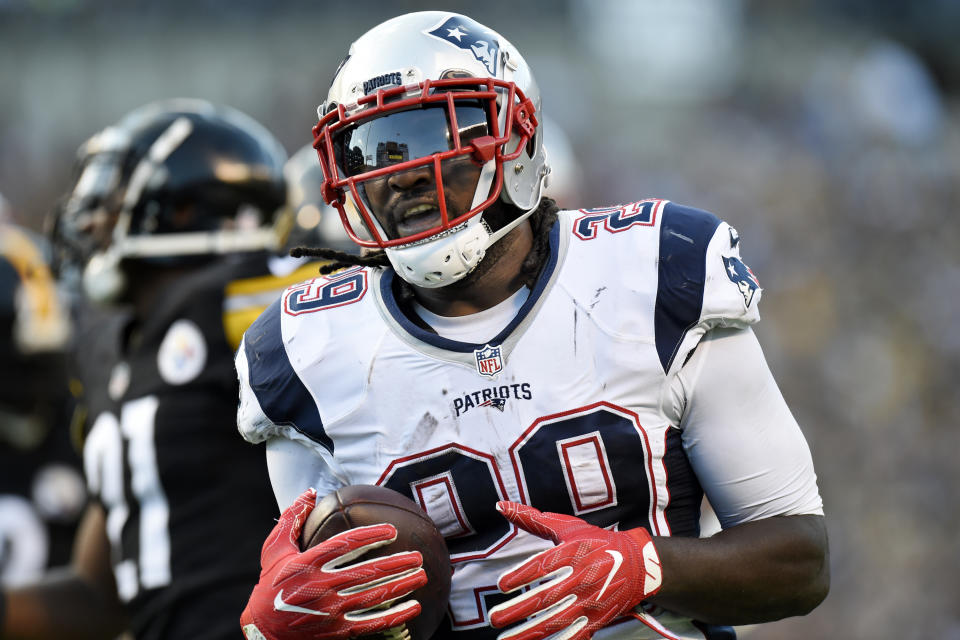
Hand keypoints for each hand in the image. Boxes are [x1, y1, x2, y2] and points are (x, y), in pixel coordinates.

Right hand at [240, 488, 427, 639]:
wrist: (262, 629)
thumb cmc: (270, 584)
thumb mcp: (273, 549)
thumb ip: (292, 518)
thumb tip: (311, 491)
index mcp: (308, 563)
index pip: (346, 545)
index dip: (371, 535)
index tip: (392, 530)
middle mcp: (321, 586)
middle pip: (368, 572)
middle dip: (397, 563)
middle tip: (418, 555)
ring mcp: (331, 611)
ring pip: (374, 597)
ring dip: (401, 585)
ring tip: (422, 575)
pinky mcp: (337, 631)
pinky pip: (372, 623)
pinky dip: (395, 616)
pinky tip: (414, 607)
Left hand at [488, 502, 661, 639]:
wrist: (640, 564)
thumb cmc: (598, 542)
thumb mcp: (568, 527)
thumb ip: (532, 519)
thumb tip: (501, 506)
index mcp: (574, 552)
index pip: (543, 566)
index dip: (521, 575)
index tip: (501, 585)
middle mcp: (582, 577)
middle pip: (547, 597)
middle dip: (518, 610)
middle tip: (494, 619)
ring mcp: (591, 601)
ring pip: (557, 621)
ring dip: (530, 632)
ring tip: (505, 639)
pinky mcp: (599, 619)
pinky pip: (576, 635)